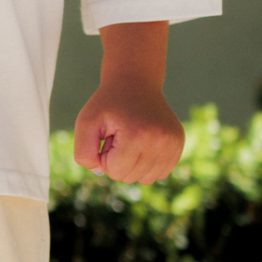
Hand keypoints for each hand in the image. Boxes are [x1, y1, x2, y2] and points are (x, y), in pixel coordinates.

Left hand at [73, 21, 184, 184]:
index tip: (109, 135)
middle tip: (121, 134)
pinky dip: (147, 164)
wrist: (135, 82)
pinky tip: (144, 142)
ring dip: (133, 163)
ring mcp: (173, 143)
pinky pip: (159, 173)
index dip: (106, 157)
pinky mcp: (179, 144)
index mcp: (138, 136)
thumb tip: (101, 173)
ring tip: (132, 138)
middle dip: (119, 160)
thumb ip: (83, 153)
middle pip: (130, 177)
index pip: (115, 172)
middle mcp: (161, 141)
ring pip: (145, 179)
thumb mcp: (86, 123)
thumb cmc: (107, 104)